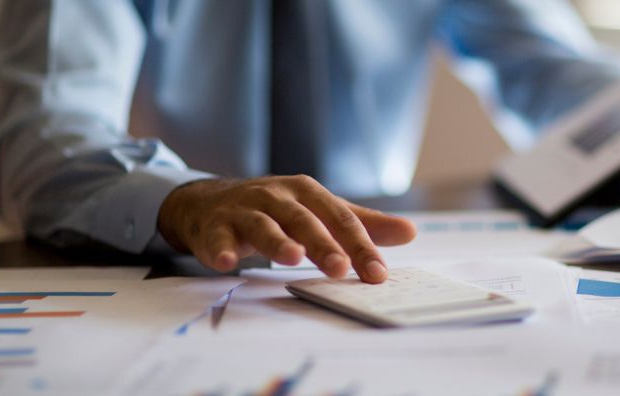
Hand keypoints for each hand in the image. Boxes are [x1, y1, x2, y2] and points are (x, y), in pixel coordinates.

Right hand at [156, 175, 416, 282]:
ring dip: (277, 241)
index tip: (378, 274)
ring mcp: (244, 209)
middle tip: (340, 269)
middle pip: (304, 220)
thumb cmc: (274, 209)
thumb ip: (361, 223)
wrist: (209, 201)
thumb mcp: (318, 211)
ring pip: (263, 225)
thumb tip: (410, 232)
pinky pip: (217, 238)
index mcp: (307, 192)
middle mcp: (276, 196)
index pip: (340, 219)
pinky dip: (221, 249)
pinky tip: (227, 264)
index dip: (360, 246)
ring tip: (292, 259)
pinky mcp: (214, 226)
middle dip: (323, 244)